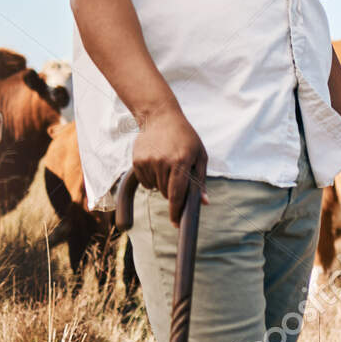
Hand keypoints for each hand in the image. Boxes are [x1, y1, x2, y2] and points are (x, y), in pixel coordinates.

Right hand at [131, 104, 206, 225]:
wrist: (160, 117)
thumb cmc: (186, 137)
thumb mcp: (200, 155)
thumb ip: (200, 180)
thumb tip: (203, 202)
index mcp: (182, 161)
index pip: (177, 194)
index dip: (177, 211)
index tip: (177, 224)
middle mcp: (163, 162)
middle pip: (167, 193)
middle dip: (174, 193)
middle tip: (177, 177)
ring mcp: (148, 162)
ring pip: (156, 189)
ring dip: (163, 185)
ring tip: (168, 166)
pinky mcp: (137, 161)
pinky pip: (146, 182)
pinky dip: (152, 179)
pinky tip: (157, 163)